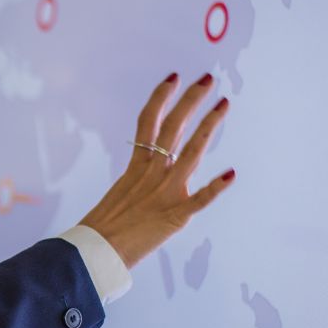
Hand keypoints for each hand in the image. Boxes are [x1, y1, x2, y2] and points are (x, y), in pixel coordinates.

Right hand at [78, 72, 234, 268]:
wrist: (96, 250)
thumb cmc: (103, 225)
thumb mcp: (121, 191)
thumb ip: (139, 178)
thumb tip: (148, 169)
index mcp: (136, 165)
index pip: (148, 121)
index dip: (161, 97)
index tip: (174, 77)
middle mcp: (152, 172)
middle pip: (172, 127)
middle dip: (190, 100)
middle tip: (207, 78)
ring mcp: (164, 192)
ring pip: (191, 152)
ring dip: (208, 127)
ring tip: (223, 104)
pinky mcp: (175, 216)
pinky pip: (199, 199)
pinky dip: (215, 187)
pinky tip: (232, 173)